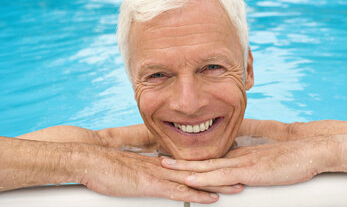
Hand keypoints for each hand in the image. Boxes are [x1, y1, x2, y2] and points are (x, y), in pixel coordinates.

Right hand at [75, 145, 242, 202]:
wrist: (92, 160)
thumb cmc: (108, 166)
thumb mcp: (131, 169)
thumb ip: (147, 171)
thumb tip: (157, 174)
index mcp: (161, 162)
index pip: (191, 164)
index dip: (210, 167)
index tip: (226, 167)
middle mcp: (165, 166)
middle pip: (199, 171)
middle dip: (222, 174)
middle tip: (242, 175)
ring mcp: (159, 175)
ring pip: (195, 180)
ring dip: (217, 184)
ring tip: (237, 187)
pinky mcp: (151, 185)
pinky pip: (179, 191)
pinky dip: (196, 195)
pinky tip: (211, 199)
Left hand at [161, 136, 337, 187]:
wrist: (310, 151)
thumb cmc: (291, 159)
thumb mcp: (266, 163)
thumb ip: (251, 167)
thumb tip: (239, 175)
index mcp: (240, 155)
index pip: (211, 157)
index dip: (191, 158)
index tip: (175, 158)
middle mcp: (236, 156)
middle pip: (202, 159)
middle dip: (180, 160)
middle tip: (159, 158)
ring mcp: (242, 163)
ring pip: (207, 167)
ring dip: (184, 168)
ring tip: (164, 166)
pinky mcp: (250, 171)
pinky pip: (223, 176)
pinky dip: (205, 178)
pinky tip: (191, 179)